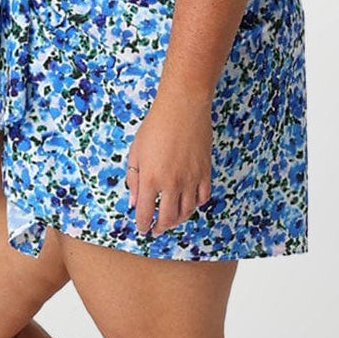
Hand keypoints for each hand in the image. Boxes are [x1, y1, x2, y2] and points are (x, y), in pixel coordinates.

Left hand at [125, 89, 212, 236]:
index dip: (143, 224)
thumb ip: (134, 179)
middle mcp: (171, 184)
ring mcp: (190, 179)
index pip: (145, 213)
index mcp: (151, 179)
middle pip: (167, 218)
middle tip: (156, 230)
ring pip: (186, 212)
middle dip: (160, 228)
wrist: (182, 107)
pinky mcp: (205, 172)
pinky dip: (195, 205)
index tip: (142, 228)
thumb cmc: (155, 126)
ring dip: (178, 220)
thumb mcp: (136, 151)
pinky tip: (188, 204)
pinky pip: (202, 198)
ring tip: (171, 220)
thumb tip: (134, 202)